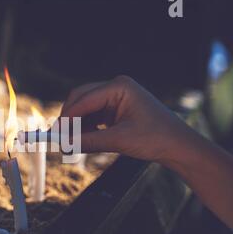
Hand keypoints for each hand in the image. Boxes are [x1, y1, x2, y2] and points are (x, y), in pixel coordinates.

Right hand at [60, 75, 194, 164]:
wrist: (178, 146)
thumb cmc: (156, 138)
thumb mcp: (120, 140)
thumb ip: (89, 141)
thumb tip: (64, 144)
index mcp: (119, 87)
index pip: (84, 99)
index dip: (67, 117)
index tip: (54, 133)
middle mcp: (116, 88)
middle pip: (81, 99)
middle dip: (69, 119)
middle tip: (58, 138)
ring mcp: (115, 98)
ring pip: (85, 108)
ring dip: (76, 125)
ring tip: (68, 143)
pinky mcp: (116, 110)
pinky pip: (93, 116)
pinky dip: (85, 128)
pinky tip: (81, 140)